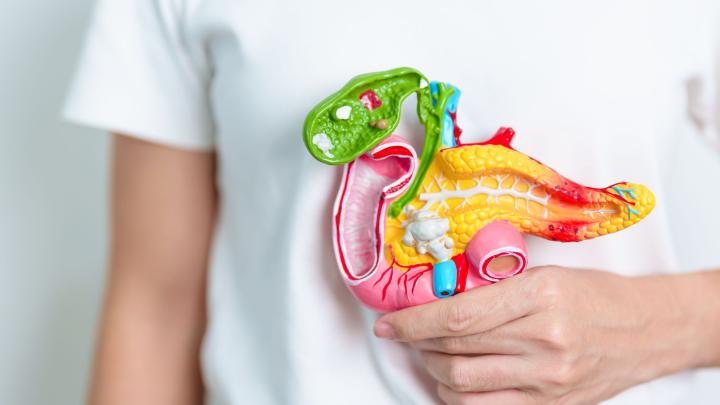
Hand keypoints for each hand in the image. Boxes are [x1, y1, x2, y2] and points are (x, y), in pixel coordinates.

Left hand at [373, 266, 697, 404]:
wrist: (647, 330)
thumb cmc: (595, 296)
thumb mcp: (545, 276)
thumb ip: (495, 290)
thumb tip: (438, 299)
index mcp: (541, 296)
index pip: (459, 314)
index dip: (414, 321)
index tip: (389, 322)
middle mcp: (545, 340)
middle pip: (455, 349)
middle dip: (417, 342)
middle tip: (405, 333)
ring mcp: (548, 379)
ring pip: (463, 384)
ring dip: (432, 369)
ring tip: (429, 354)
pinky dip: (457, 396)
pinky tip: (452, 380)